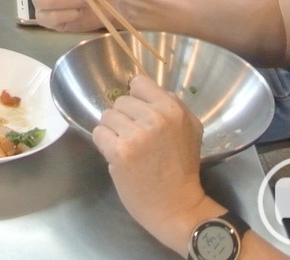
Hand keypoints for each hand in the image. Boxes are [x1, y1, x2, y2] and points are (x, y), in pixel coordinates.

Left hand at [96, 75, 219, 253]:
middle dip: (125, 118)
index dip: (136, 99)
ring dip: (113, 131)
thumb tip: (145, 92)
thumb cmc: (183, 168)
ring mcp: (135, 136)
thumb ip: (172, 105)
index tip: (140, 115)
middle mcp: (154, 119)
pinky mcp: (119, 152)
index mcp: (172, 110)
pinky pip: (98, 133)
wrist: (177, 205)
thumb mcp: (190, 129)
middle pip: (121, 101)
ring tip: (127, 147)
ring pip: (107, 116)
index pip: (139, 83)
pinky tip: (117, 155)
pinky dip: (104, 144)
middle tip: (136, 138)